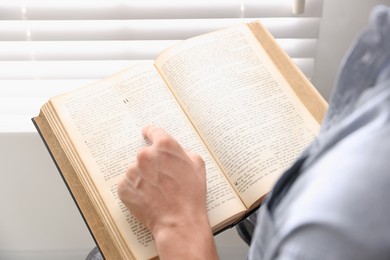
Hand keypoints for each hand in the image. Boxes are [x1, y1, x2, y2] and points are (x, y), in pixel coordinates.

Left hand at [118, 126, 216, 258]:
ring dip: (144, 177)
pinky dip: (136, 189)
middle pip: (145, 153)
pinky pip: (129, 183)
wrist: (179, 221)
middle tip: (162, 177)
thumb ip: (184, 151)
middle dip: (152, 163)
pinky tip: (149, 197)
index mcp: (164, 146)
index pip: (153, 131)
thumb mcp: (197, 166)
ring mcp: (133, 171)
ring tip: (157, 191)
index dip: (151, 133)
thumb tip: (175, 152)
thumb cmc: (191, 195)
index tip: (147, 133)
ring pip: (136, 170)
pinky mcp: (124, 187)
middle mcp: (145, 155)